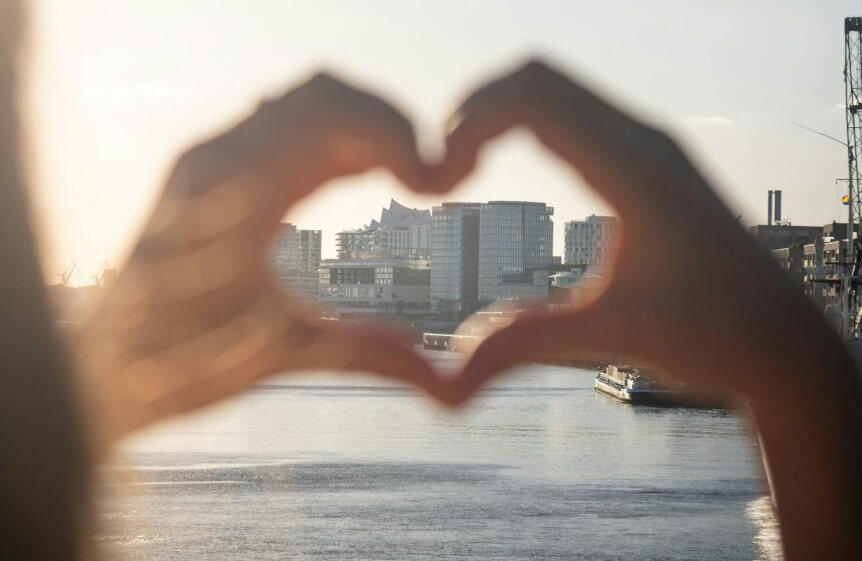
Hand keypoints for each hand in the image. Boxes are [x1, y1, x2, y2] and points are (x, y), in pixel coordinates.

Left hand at [74, 74, 448, 451]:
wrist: (106, 358)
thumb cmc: (178, 358)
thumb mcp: (278, 354)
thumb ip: (360, 353)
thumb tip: (436, 377)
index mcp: (234, 187)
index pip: (329, 113)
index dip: (394, 134)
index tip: (432, 184)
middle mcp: (218, 155)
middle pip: (323, 94)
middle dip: (389, 125)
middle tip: (425, 178)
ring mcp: (213, 157)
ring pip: (305, 102)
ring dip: (364, 128)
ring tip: (403, 176)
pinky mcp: (216, 167)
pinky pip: (286, 124)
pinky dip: (337, 137)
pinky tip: (362, 172)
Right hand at [433, 60, 861, 560]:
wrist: (779, 339)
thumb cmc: (710, 338)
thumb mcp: (609, 337)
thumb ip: (523, 346)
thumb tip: (446, 384)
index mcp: (636, 173)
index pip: (534, 100)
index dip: (469, 125)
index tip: (442, 182)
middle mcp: (644, 141)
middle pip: (536, 78)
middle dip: (472, 112)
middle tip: (440, 173)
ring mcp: (647, 143)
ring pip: (552, 87)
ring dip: (495, 114)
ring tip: (460, 170)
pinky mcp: (645, 156)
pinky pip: (570, 110)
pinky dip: (521, 123)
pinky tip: (501, 165)